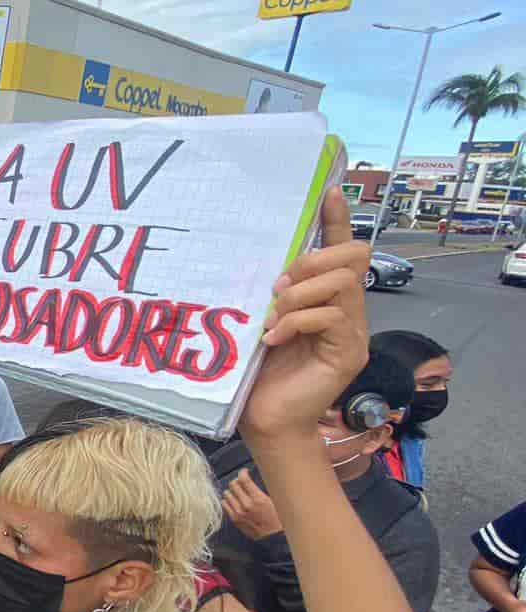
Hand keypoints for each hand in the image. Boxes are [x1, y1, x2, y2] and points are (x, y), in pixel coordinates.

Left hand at [221, 469, 283, 540]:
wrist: (273, 537)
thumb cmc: (277, 519)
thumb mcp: (274, 502)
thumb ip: (261, 490)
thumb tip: (252, 480)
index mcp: (258, 499)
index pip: (244, 479)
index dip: (243, 472)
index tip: (244, 472)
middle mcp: (246, 505)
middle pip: (233, 485)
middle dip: (237, 481)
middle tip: (242, 482)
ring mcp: (239, 513)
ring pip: (227, 493)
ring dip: (232, 491)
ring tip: (239, 492)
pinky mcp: (234, 519)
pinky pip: (225, 504)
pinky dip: (228, 500)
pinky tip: (235, 501)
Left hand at [240, 189, 368, 443]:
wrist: (266, 421)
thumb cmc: (258, 374)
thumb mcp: (262, 321)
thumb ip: (272, 294)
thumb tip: (263, 263)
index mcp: (327, 299)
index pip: (342, 250)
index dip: (337, 220)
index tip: (330, 190)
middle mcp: (348, 310)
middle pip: (353, 256)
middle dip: (312, 261)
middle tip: (277, 287)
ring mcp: (352, 331)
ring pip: (342, 283)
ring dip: (300, 293)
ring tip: (274, 317)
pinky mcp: (348, 352)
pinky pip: (331, 316)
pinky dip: (297, 321)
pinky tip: (274, 338)